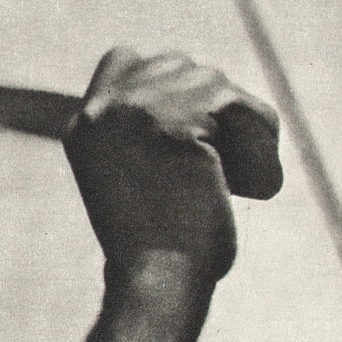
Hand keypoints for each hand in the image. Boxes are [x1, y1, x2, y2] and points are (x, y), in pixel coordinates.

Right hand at [62, 47, 281, 287]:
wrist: (155, 283)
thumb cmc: (156, 249)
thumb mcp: (132, 176)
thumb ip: (145, 129)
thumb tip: (198, 80)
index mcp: (82, 124)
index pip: (126, 58)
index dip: (167, 83)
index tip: (193, 127)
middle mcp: (101, 111)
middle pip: (177, 64)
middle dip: (213, 103)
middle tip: (227, 157)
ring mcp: (134, 112)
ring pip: (214, 82)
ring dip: (241, 125)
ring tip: (244, 177)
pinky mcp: (176, 124)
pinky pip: (240, 108)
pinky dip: (259, 142)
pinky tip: (253, 184)